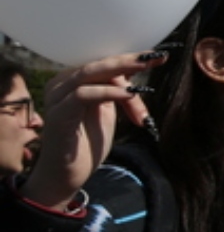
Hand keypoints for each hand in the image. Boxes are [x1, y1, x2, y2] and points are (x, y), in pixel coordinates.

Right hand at [19, 51, 163, 208]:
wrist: (68, 174)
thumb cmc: (88, 141)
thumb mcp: (108, 109)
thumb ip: (118, 89)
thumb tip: (141, 67)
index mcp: (72, 80)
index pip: (103, 61)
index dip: (130, 58)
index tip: (159, 57)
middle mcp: (61, 84)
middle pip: (97, 63)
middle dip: (129, 60)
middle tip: (156, 57)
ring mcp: (57, 98)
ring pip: (90, 73)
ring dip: (122, 72)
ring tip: (146, 72)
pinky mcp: (58, 114)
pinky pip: (84, 94)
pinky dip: (109, 91)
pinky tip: (129, 94)